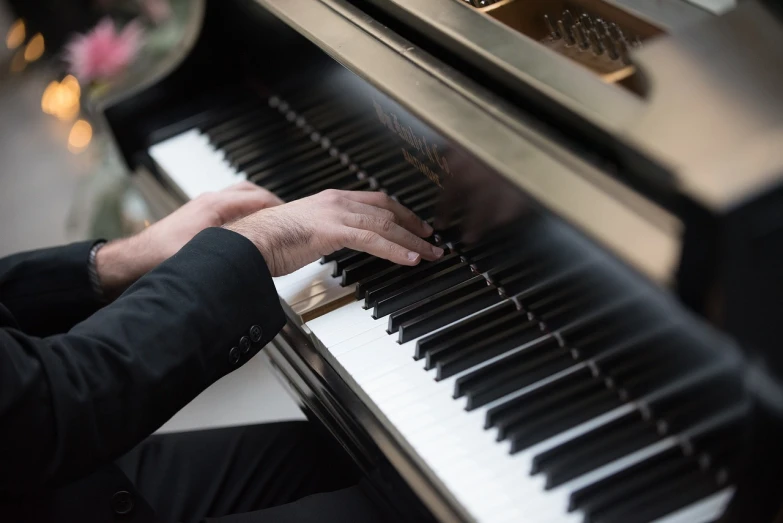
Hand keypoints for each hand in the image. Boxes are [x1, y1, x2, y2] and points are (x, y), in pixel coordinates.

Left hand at [97, 182, 281, 298]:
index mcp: (217, 206)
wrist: (132, 263)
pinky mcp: (195, 220)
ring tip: (270, 219)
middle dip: (272, 202)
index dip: (280, 208)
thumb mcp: (206, 256)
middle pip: (250, 192)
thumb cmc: (161, 258)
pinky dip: (242, 214)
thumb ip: (235, 254)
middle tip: (287, 215)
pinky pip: (227, 209)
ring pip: (238, 198)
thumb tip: (263, 257)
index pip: (259, 199)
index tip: (294, 216)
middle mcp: (210, 203)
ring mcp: (202, 209)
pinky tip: (245, 229)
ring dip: (256, 206)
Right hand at [226, 189, 442, 276]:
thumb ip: (324, 234)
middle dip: (413, 224)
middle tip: (432, 239)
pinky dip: (396, 250)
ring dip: (412, 241)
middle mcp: (336, 201)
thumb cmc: (268, 241)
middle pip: (387, 209)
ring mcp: (336, 213)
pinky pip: (374, 240)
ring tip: (430, 254)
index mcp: (330, 200)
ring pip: (386, 225)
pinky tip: (410, 259)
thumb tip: (334, 243)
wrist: (249, 241)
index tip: (415, 225)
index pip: (375, 202)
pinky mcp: (333, 230)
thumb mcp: (304, 232)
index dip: (400, 213)